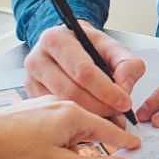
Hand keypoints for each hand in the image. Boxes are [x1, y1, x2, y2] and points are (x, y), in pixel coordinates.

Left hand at [0, 96, 141, 158]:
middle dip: (91, 152)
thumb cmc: (11, 154)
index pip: (109, 129)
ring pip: (64, 134)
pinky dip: (48, 151)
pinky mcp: (23, 118)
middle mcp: (58, 106)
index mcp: (73, 115)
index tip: (136, 146)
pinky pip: (47, 135)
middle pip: (87, 131)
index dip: (124, 141)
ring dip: (64, 155)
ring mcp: (38, 110)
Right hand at [24, 21, 145, 119]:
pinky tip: (92, 118)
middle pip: (71, 91)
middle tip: (119, 114)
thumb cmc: (90, 46)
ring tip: (109, 117)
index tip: (124, 102)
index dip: (107, 90)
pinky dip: (76, 119)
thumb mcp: (113, 48)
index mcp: (57, 39)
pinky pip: (55, 112)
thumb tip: (124, 87)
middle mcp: (37, 58)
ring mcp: (31, 79)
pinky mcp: (31, 95)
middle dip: (99, 106)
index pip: (83, 71)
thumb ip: (127, 63)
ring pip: (62, 105)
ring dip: (90, 116)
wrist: (70, 45)